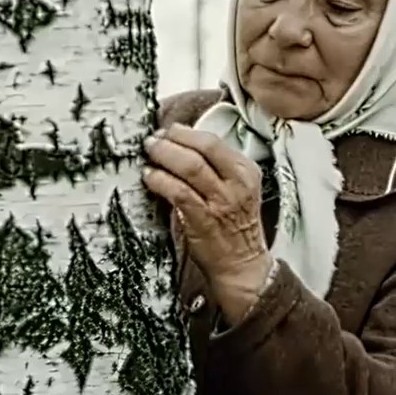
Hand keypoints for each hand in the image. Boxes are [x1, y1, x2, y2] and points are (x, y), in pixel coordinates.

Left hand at [142, 123, 272, 321]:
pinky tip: (150, 177)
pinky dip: (160, 180)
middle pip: (201, 148)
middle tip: (153, 140)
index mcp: (246, 171)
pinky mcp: (203, 219)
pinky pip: (178, 192)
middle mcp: (237, 183)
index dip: (185, 133)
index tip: (168, 131)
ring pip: (189, 166)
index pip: (213, 141)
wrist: (241, 263)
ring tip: (148, 154)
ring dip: (164, 155)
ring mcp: (221, 202)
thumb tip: (179, 143)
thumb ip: (216, 167)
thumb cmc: (234, 224)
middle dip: (172, 140)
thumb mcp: (236, 188)